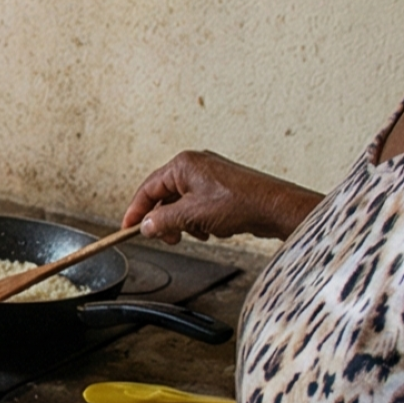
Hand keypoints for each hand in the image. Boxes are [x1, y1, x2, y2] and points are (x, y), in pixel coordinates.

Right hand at [123, 150, 321, 242]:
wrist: (275, 208)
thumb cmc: (240, 203)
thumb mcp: (192, 216)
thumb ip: (163, 221)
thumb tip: (146, 226)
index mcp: (183, 165)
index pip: (148, 188)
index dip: (136, 211)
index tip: (128, 227)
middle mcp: (195, 166)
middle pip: (165, 196)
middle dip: (165, 220)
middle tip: (167, 238)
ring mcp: (210, 176)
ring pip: (182, 203)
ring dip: (184, 222)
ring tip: (196, 233)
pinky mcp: (223, 188)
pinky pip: (199, 205)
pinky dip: (199, 220)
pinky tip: (212, 229)